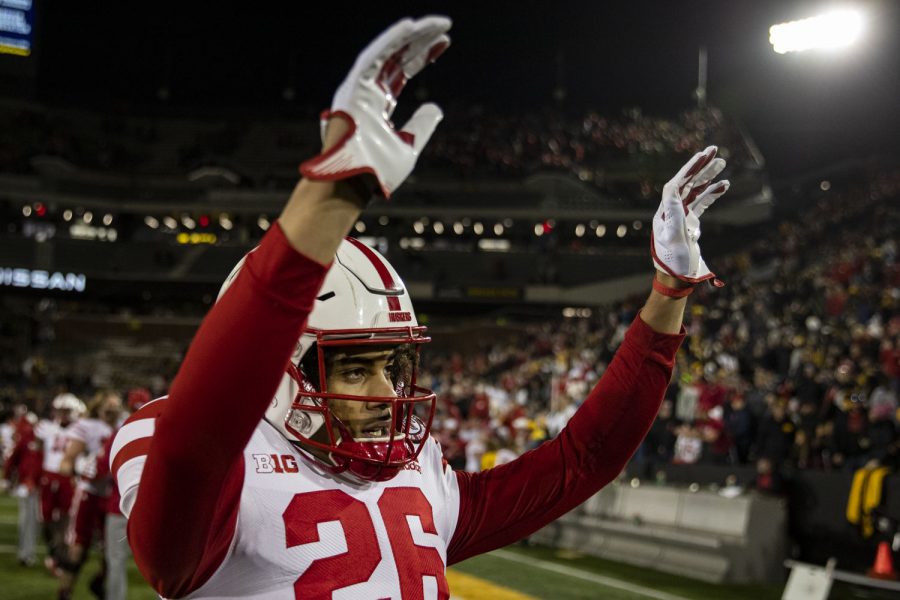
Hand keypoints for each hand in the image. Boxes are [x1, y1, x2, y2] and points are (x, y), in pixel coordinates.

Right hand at [300, 16, 451, 197]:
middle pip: (396, 58)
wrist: (354, 187)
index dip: (423, 55)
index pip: (402, 72)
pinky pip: (373, 57)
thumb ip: (421, 126)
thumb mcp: (409, 146)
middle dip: (420, 41)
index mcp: (377, 105)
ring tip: (436, 23)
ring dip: (411, 35)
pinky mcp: (352, 88)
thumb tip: (436, 107)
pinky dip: (391, 40)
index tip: (445, 42)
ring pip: (387, 53)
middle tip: (445, 26)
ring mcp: (358, 90)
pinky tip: (411, 26)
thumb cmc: (377, 173)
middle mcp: (366, 93)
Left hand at [651, 145, 729, 285]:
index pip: (675, 185)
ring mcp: (681, 216)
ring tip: (722, 163)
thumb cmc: (674, 262)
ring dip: (708, 176)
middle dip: (699, 166)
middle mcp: (671, 212)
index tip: (701, 157)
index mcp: (664, 214)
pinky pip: (701, 203)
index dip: (688, 170)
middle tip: (713, 150)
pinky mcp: (690, 222)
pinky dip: (712, 193)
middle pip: (685, 183)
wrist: (677, 278)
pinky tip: (724, 185)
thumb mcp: (674, 239)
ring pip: (695, 191)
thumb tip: (673, 190)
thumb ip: (675, 215)